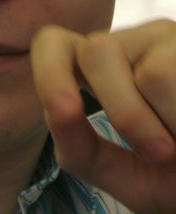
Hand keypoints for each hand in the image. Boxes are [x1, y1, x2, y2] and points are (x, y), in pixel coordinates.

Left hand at [30, 19, 175, 213]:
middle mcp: (127, 45)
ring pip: (149, 72)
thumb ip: (82, 150)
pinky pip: (174, 76)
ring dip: (172, 124)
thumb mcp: (129, 177)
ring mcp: (164, 37)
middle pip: (97, 51)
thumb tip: (57, 112)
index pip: (53, 44)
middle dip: (126, 112)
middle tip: (163, 154)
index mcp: (97, 73)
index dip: (50, 71)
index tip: (65, 112)